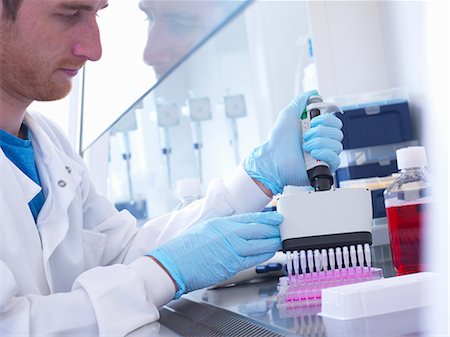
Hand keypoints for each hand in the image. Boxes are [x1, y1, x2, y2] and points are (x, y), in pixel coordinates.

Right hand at [148, 211, 281, 297]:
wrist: (173, 264)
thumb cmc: (185, 248)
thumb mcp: (205, 229)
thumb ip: (223, 228)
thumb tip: (237, 228)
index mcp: (221, 223)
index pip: (250, 218)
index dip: (267, 218)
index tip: (277, 217)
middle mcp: (228, 235)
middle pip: (258, 230)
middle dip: (273, 229)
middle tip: (283, 227)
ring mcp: (231, 251)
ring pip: (259, 245)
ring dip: (272, 242)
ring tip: (281, 239)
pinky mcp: (231, 266)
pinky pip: (252, 259)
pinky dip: (263, 255)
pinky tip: (269, 252)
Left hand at [243, 90, 342, 195]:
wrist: (273, 158)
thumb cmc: (278, 140)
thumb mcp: (288, 114)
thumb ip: (301, 101)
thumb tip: (314, 92)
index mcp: (317, 130)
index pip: (335, 122)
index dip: (327, 119)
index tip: (313, 121)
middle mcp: (322, 142)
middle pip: (338, 132)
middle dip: (321, 131)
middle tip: (306, 135)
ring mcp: (324, 155)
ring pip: (337, 144)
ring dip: (319, 142)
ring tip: (305, 146)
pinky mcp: (325, 167)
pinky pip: (336, 158)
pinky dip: (324, 153)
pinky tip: (312, 154)